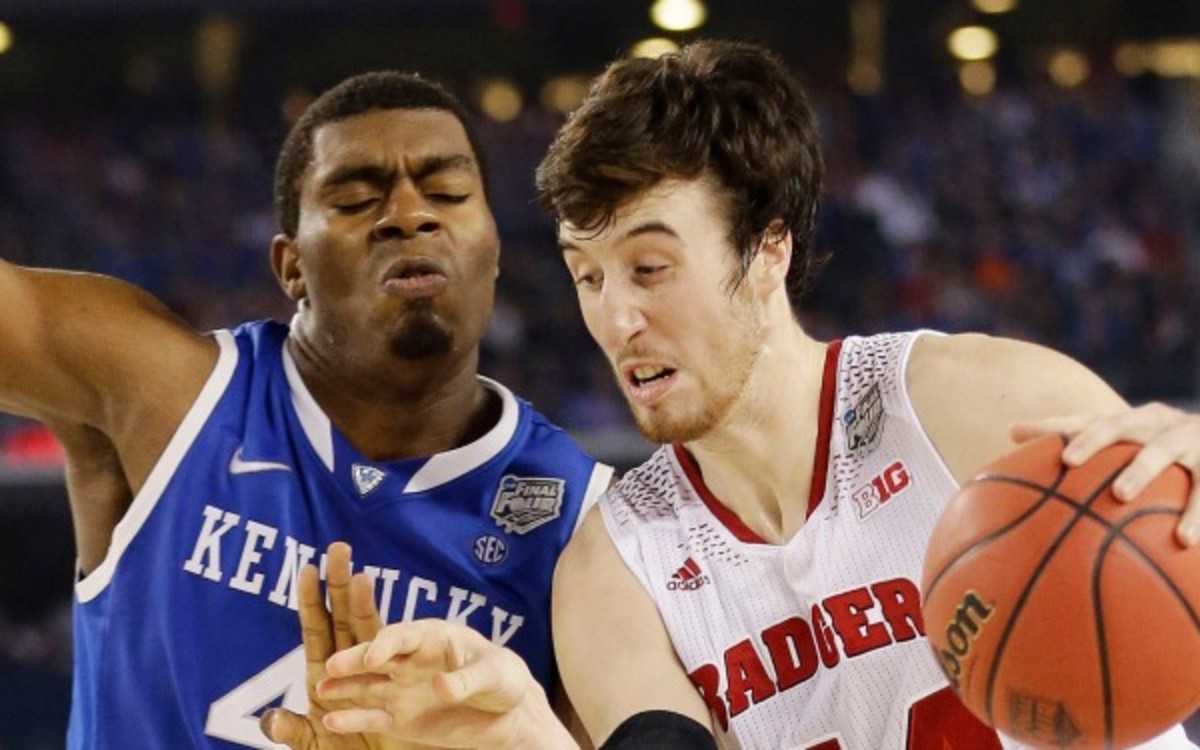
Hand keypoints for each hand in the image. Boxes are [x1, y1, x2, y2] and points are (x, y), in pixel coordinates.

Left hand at [260, 541, 404, 749]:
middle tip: (339, 547)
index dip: (312, 598)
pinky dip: (383, 651)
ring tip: (363, 576)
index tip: (308, 567)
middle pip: (345, 616)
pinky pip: (389, 671)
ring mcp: (377, 675)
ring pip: (370, 632)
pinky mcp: (398, 692)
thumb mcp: (313, 747)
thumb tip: (270, 720)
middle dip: (341, 582)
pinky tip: (383, 634)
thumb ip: (293, 732)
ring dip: (365, 604)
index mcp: (324, 673)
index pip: (317, 627)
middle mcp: (351, 666)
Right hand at [316, 619, 576, 749]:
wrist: (508, 713)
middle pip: (377, 656)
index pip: (404, 635)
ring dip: (344, 686)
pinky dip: (352, 719)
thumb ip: (467, 680)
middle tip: (332, 665)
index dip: (388, 643)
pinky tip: (330, 720)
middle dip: (355, 659)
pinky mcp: (400, 718)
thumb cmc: (504, 679)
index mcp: (432, 637)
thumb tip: (439, 684)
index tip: (374, 655)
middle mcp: (410, 660)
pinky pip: (373, 718)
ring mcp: (402, 689)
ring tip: (321, 689)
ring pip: (367, 686)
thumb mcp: (495, 675)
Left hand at [1012, 402, 1199, 544]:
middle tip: (1072, 461)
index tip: (1058, 457)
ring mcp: (1190, 440)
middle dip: (1097, 438)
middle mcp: (1158, 423)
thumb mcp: (1122, 437)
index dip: (1073, 433)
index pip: (1094, 421)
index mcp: (1131, 420)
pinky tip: (1186, 541)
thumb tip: (1009, 429)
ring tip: (1122, 495)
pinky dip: (1198, 514)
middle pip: (1122, 424)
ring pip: (1164, 452)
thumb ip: (1071, 432)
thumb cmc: (1157, 442)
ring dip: (1142, 471)